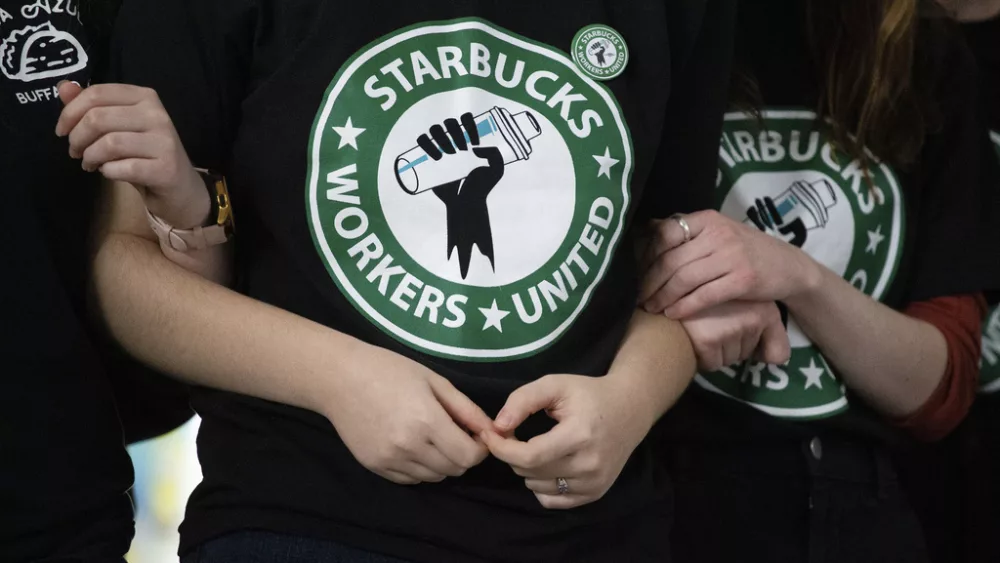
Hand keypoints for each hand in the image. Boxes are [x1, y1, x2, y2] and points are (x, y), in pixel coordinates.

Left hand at [55, 82, 208, 228]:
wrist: (180, 188)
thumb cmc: (145, 154)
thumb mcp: (118, 126)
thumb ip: (91, 106)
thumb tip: (64, 87)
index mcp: (145, 97)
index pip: (97, 94)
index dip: (70, 113)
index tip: (62, 131)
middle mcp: (158, 115)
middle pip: (98, 118)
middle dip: (77, 138)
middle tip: (75, 152)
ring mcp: (164, 141)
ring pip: (109, 143)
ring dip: (90, 157)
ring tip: (89, 164)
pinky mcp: (166, 168)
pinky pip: (122, 168)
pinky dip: (108, 172)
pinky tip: (109, 173)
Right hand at [321, 346, 492, 484]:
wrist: (339, 378)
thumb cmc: (389, 370)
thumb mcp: (434, 380)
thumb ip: (466, 409)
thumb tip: (492, 430)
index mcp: (426, 421)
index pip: (468, 456)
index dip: (479, 448)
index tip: (476, 435)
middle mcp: (409, 446)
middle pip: (453, 470)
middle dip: (462, 455)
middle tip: (455, 434)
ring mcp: (390, 459)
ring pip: (433, 477)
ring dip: (442, 462)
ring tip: (432, 437)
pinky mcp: (375, 467)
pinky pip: (410, 479)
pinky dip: (420, 468)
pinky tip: (413, 445)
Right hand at [419, 112, 504, 278]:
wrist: (466, 203)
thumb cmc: (481, 186)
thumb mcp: (497, 170)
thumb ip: (495, 155)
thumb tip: (475, 148)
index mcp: (469, 139)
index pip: (466, 120)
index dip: (469, 123)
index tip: (475, 141)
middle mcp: (454, 140)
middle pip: (449, 123)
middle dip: (455, 131)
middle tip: (462, 149)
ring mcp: (440, 148)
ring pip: (435, 130)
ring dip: (440, 136)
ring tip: (448, 154)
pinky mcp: (428, 158)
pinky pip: (422, 142)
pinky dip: (426, 143)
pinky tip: (437, 157)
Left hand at [482, 374, 650, 509]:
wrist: (630, 409)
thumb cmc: (589, 394)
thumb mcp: (555, 385)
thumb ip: (523, 400)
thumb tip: (498, 426)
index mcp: (579, 435)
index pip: (529, 456)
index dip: (502, 448)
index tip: (490, 434)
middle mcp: (589, 465)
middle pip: (530, 472)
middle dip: (512, 454)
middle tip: (514, 435)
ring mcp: (594, 483)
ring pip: (537, 488)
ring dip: (527, 469)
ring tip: (538, 446)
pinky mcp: (595, 494)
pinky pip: (552, 501)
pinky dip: (541, 485)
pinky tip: (549, 464)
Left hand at [639, 210, 820, 318]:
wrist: (789, 267)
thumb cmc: (746, 251)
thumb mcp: (718, 233)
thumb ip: (688, 233)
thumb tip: (647, 229)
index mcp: (708, 220)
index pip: (665, 233)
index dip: (646, 256)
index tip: (634, 273)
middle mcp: (719, 234)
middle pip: (671, 259)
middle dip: (650, 282)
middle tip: (638, 298)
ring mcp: (732, 256)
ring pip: (685, 278)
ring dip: (663, 297)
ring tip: (652, 308)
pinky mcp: (743, 280)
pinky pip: (705, 295)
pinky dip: (685, 306)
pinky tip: (674, 314)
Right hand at [682, 301, 790, 370]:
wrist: (667, 292)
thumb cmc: (706, 300)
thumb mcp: (742, 304)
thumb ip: (768, 332)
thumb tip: (776, 360)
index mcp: (765, 307)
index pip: (779, 354)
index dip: (762, 354)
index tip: (745, 342)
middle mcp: (753, 316)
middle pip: (747, 355)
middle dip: (732, 347)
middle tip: (714, 326)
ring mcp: (731, 327)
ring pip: (729, 360)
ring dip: (716, 352)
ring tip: (702, 328)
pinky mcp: (709, 339)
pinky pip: (712, 364)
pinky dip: (701, 357)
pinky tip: (693, 336)